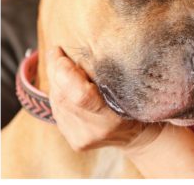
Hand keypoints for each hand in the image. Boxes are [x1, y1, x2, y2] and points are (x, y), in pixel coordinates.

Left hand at [46, 47, 161, 151]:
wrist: (138, 137)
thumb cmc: (139, 106)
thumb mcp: (132, 90)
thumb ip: (109, 77)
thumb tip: (83, 53)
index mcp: (113, 119)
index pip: (81, 96)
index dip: (66, 73)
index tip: (61, 54)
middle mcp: (94, 131)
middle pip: (63, 97)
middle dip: (56, 71)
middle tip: (56, 52)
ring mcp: (81, 138)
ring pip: (56, 103)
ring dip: (54, 81)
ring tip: (58, 63)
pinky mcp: (73, 140)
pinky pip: (57, 111)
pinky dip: (57, 93)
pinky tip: (62, 83)